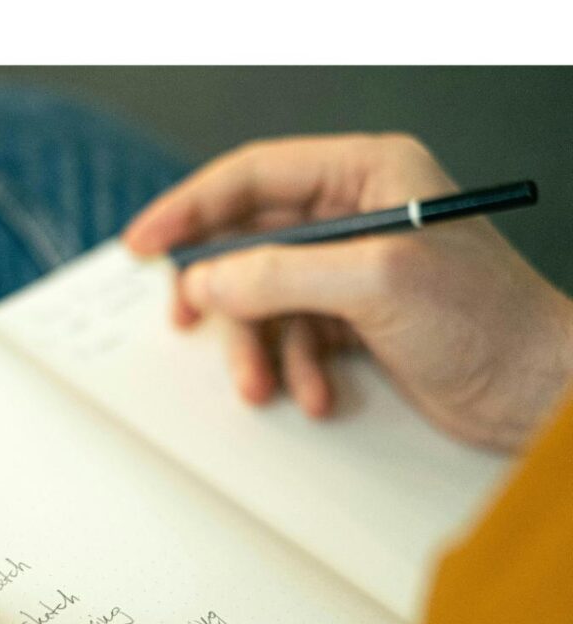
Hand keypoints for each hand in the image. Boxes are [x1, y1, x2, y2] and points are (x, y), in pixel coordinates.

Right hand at [124, 134, 572, 449]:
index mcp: (365, 174)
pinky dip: (295, 369)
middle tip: (184, 319)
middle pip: (250, 240)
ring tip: (263, 385)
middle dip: (222, 292)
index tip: (145, 244)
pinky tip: (317, 393)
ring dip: (258, 347)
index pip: (252, 176)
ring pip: (265, 298)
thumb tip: (206, 280)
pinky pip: (293, 337)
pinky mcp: (354, 319)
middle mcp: (353, 215)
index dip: (190, 208)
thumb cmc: (484, 319)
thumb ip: (279, 273)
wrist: (534, 392)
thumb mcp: (373, 282)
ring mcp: (351, 270)